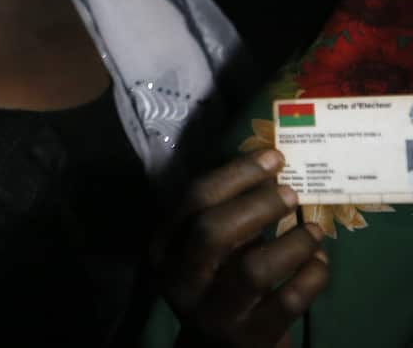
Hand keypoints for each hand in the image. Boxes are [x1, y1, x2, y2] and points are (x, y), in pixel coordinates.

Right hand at [152, 149, 328, 346]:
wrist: (217, 346)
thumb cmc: (218, 281)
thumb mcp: (208, 249)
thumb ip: (228, 214)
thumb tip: (271, 167)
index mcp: (165, 247)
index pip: (194, 199)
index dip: (236, 173)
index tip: (274, 157)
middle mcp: (181, 280)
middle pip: (212, 231)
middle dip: (257, 204)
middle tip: (291, 192)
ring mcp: (214, 312)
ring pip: (253, 269)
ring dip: (292, 242)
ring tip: (315, 229)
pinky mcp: (250, 337)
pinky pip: (288, 301)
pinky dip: (311, 276)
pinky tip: (320, 261)